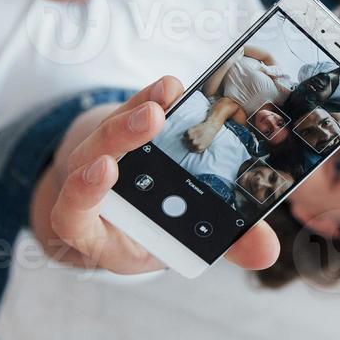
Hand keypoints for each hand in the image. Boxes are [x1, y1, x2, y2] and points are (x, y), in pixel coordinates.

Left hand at [32, 78, 280, 273]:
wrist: (135, 216)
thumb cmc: (155, 235)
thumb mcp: (186, 247)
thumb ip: (223, 248)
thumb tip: (266, 250)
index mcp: (98, 235)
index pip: (73, 216)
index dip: (83, 194)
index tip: (105, 170)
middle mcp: (92, 197)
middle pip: (88, 165)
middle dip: (119, 139)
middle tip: (154, 119)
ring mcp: (101, 161)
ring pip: (106, 136)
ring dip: (136, 116)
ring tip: (167, 99)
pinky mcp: (118, 134)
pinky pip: (125, 114)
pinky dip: (146, 99)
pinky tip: (170, 88)